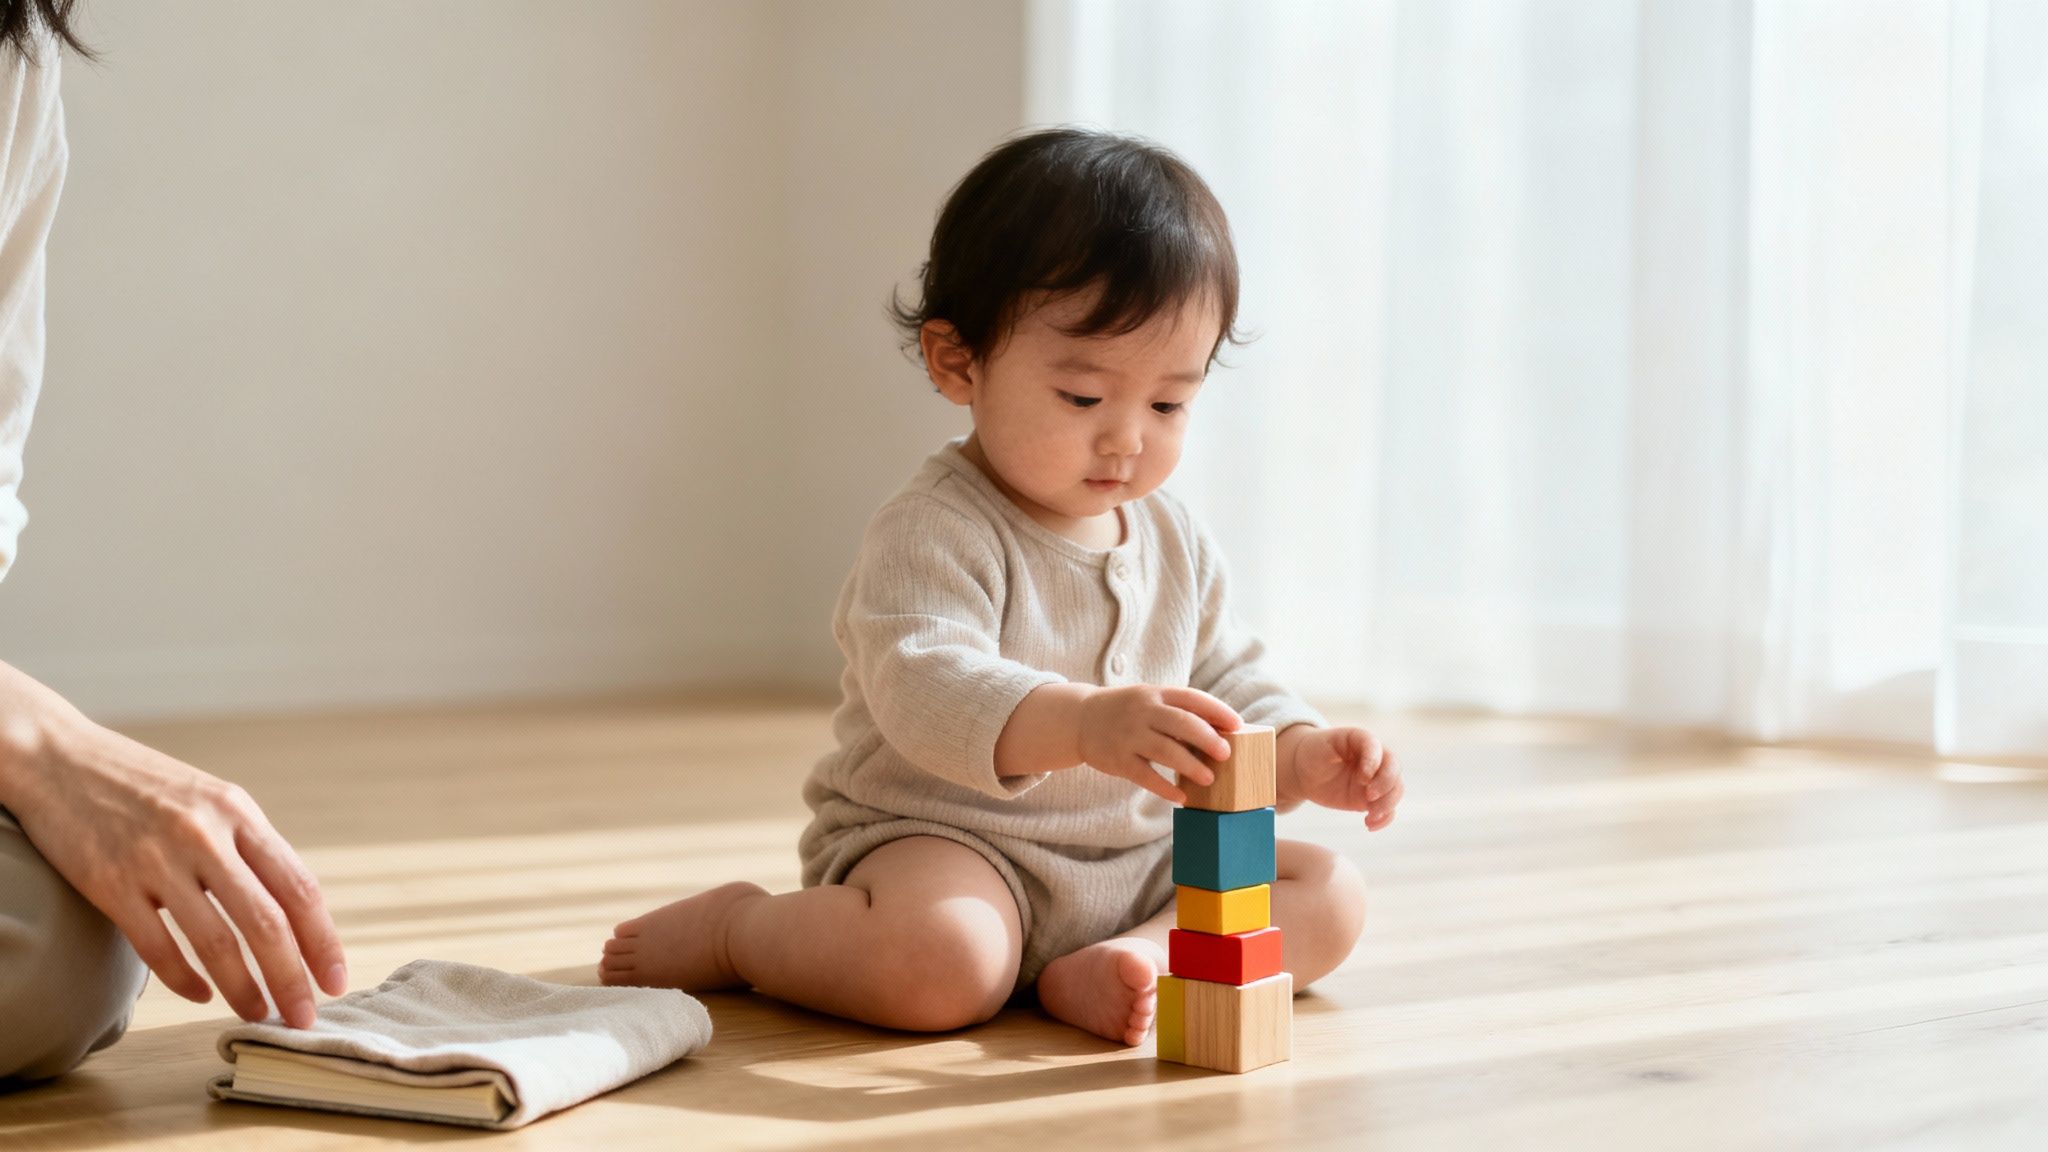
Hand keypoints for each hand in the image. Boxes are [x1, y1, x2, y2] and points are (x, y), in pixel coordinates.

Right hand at [0, 662, 346, 1026]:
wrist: (57, 758)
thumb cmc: (144, 786)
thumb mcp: (210, 800)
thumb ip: (249, 848)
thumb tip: (293, 911)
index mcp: (238, 813)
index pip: (299, 887)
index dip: (323, 940)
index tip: (336, 981)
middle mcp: (204, 835)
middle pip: (267, 922)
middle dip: (292, 977)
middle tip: (303, 1018)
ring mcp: (156, 860)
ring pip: (216, 942)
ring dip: (243, 988)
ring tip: (257, 1014)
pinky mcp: (109, 883)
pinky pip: (158, 948)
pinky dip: (184, 980)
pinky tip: (200, 995)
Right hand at [1077, 684, 1239, 803]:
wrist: (1081, 719)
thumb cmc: (1128, 711)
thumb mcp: (1150, 700)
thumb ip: (1178, 712)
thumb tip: (1221, 731)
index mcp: (1156, 694)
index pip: (1192, 698)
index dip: (1217, 711)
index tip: (1237, 725)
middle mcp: (1143, 711)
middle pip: (1182, 724)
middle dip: (1208, 739)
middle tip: (1226, 755)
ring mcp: (1129, 735)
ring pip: (1166, 750)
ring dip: (1191, 766)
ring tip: (1208, 778)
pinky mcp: (1118, 759)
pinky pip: (1146, 776)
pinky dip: (1165, 788)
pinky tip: (1181, 797)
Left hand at [1285, 726, 1402, 829]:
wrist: (1306, 770)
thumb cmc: (1314, 752)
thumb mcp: (1321, 746)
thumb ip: (1340, 750)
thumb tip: (1366, 774)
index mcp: (1363, 741)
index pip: (1377, 748)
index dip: (1374, 763)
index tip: (1362, 778)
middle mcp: (1375, 760)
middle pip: (1394, 769)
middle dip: (1386, 785)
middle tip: (1368, 797)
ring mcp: (1376, 779)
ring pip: (1396, 790)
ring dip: (1387, 804)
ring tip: (1370, 816)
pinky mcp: (1372, 798)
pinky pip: (1388, 809)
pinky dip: (1384, 819)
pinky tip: (1370, 825)